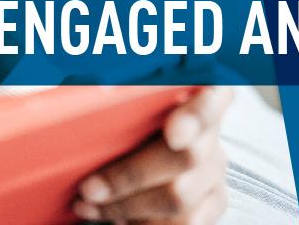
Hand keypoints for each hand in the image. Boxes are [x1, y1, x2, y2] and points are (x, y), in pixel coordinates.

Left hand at [73, 86, 233, 224]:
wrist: (142, 153)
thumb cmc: (128, 119)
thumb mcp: (122, 100)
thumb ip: (116, 96)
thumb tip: (83, 88)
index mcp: (200, 92)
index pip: (211, 97)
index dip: (197, 117)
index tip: (173, 136)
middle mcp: (212, 131)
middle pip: (187, 157)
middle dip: (132, 175)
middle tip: (90, 187)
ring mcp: (214, 168)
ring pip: (179, 197)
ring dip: (126, 206)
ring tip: (89, 205)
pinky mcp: (213, 201)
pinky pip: (185, 223)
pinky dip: (143, 224)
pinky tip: (115, 218)